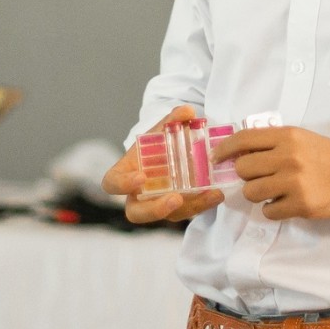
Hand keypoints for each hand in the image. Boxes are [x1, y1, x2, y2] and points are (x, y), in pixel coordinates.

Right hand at [101, 106, 224, 224]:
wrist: (171, 153)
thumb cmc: (158, 143)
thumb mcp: (163, 129)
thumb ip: (172, 120)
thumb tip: (187, 112)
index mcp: (126, 173)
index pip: (113, 183)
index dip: (123, 184)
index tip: (141, 177)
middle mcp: (138, 195)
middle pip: (136, 213)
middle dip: (155, 209)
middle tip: (175, 198)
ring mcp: (158, 205)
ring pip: (168, 216)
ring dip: (190, 206)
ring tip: (209, 193)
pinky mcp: (178, 210)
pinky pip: (188, 212)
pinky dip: (203, 203)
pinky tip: (217, 193)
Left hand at [213, 125, 329, 220]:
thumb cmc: (323, 156)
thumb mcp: (299, 139)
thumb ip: (271, 142)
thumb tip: (238, 152)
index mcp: (287, 136)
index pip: (244, 139)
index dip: (225, 148)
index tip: (217, 157)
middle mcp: (288, 157)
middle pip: (243, 169)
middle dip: (246, 175)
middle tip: (259, 177)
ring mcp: (293, 182)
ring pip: (251, 193)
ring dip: (258, 194)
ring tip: (273, 191)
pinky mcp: (300, 204)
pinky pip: (268, 212)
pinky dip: (272, 210)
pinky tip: (284, 203)